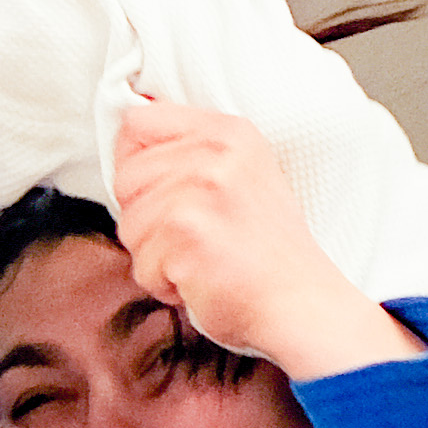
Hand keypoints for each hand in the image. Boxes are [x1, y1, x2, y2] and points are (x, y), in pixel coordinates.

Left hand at [109, 98, 419, 379]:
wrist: (302, 305)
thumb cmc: (266, 254)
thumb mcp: (241, 178)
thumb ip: (192, 155)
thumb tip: (127, 142)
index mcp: (228, 132)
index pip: (138, 122)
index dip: (134, 163)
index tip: (160, 195)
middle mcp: (216, 152)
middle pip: (126, 177)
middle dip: (145, 219)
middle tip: (193, 239)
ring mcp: (202, 190)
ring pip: (129, 224)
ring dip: (155, 257)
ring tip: (201, 261)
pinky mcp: (187, 232)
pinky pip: (141, 265)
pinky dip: (164, 285)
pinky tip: (202, 282)